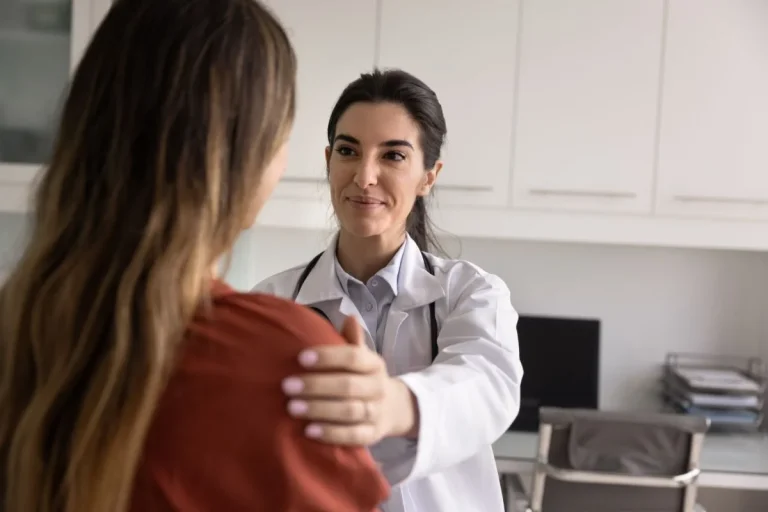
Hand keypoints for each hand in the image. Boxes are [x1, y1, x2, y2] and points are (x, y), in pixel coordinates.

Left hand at [282, 316, 417, 445]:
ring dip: (319, 409)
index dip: (328, 357)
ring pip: (349, 412)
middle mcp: (378, 387)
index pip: (353, 358)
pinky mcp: (371, 435)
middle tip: (287, 386)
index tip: (301, 358)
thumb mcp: (361, 358)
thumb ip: (352, 341)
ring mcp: (376, 413)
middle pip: (349, 386)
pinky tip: (309, 431)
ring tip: (293, 407)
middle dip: (316, 385)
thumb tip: (349, 317)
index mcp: (374, 364)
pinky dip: (331, 434)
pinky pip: (353, 436)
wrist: (393, 409)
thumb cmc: (364, 378)